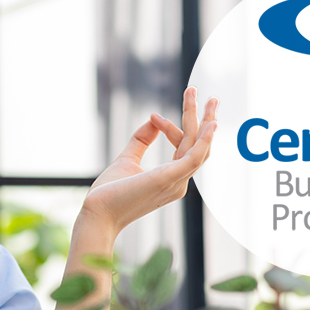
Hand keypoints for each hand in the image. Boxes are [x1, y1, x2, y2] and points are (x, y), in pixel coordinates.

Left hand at [79, 87, 217, 236]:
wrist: (98, 212)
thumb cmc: (110, 193)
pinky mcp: (170, 178)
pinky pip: (194, 157)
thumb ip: (142, 140)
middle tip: (211, 97)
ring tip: (209, 99)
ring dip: (205, 121)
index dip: (170, 128)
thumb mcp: (127, 159)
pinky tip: (210, 124)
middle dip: (205, 120)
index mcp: (170, 178)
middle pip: (199, 146)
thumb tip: (153, 119)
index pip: (182, 148)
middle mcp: (179, 182)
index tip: (153, 116)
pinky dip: (204, 140)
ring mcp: (177, 181)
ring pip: (198, 147)